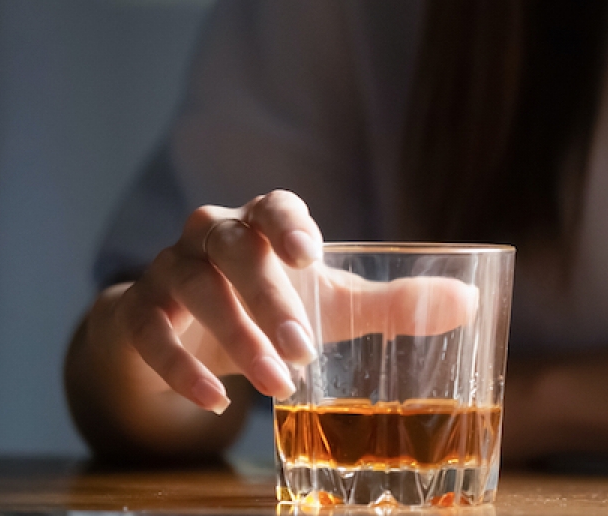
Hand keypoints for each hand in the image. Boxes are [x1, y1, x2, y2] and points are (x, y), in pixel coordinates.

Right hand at [109, 190, 484, 415]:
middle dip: (269, 300)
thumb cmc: (273, 305)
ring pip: (193, 289)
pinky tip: (214, 400)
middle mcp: (213, 234)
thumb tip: (469, 303)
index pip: (276, 206)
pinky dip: (178, 367)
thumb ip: (393, 304)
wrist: (186, 329)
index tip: (310, 253)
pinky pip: (149, 331)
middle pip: (235, 250)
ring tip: (278, 384)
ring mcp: (169, 268)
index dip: (290, 223)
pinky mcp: (138, 311)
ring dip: (234, 337)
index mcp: (264, 221)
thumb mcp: (331, 305)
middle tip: (303, 350)